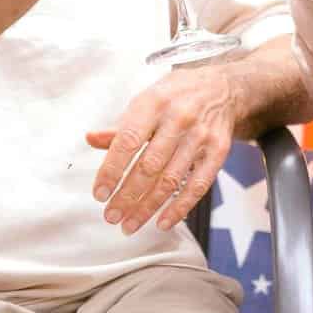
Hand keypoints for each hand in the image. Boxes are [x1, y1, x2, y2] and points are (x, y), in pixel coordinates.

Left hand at [88, 63, 240, 232]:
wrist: (222, 87)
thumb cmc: (176, 95)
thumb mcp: (146, 100)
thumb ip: (121, 125)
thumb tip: (91, 139)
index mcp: (154, 102)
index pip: (128, 141)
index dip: (112, 170)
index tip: (100, 194)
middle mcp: (179, 118)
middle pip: (149, 166)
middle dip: (127, 196)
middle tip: (111, 216)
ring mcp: (201, 135)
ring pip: (171, 180)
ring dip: (148, 207)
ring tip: (130, 224)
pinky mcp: (218, 151)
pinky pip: (198, 186)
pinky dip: (179, 208)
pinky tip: (163, 222)